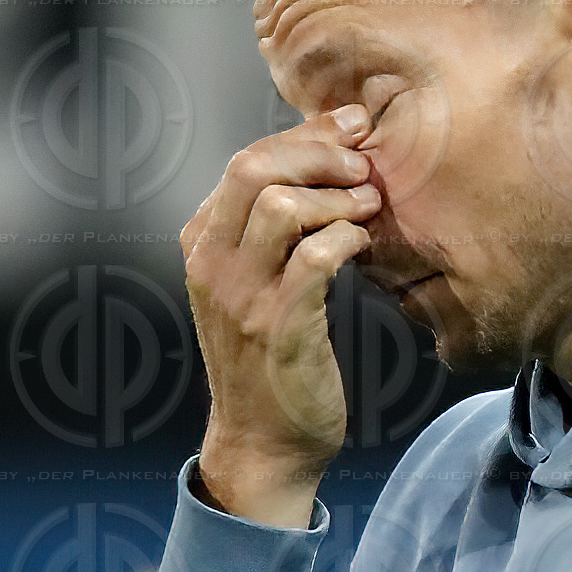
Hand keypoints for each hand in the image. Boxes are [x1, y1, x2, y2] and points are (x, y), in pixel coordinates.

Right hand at [181, 106, 382, 526]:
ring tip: (368, 208)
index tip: (351, 128)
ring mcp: (241, 298)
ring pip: (279, 206)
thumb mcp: (256, 285)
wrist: (263, 443)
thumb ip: (275, 229)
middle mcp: (211, 265)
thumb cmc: (273, 359)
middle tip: (363, 165)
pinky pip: (313, 259)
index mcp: (202, 245)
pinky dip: (346, 239)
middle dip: (318, 152)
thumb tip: (328, 159)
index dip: (304, 135)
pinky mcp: (278, 329)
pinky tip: (364, 246)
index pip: (246, 160)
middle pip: (253, 167)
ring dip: (337, 198)